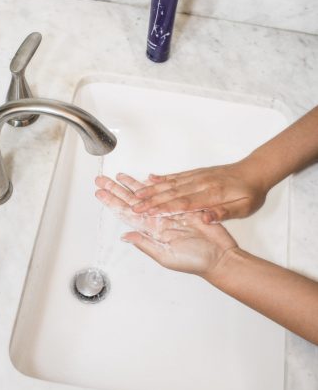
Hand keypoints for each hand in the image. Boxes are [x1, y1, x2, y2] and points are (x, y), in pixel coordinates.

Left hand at [95, 174, 237, 278]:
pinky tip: (146, 178)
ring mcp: (169, 211)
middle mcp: (157, 220)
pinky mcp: (183, 205)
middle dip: (116, 190)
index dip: (112, 203)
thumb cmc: (195, 261)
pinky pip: (166, 192)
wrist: (219, 256)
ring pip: (146, 194)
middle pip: (132, 201)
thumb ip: (145, 244)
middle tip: (102, 180)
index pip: (126, 214)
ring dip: (132, 184)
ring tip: (119, 175)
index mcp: (151, 231)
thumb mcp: (166, 256)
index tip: (100, 193)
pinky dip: (156, 185)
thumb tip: (125, 236)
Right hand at [130, 160, 267, 220]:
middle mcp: (201, 183)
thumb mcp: (244, 208)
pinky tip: (150, 179)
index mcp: (213, 194)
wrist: (256, 171)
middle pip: (172, 192)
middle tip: (134, 206)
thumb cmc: (251, 192)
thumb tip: (206, 218)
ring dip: (152, 188)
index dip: (164, 208)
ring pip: (171, 183)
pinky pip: (176, 176)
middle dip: (151, 200)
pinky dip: (162, 178)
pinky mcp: (197, 173)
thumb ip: (224, 213)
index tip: (148, 213)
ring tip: (135, 193)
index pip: (184, 203)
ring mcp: (198, 176)